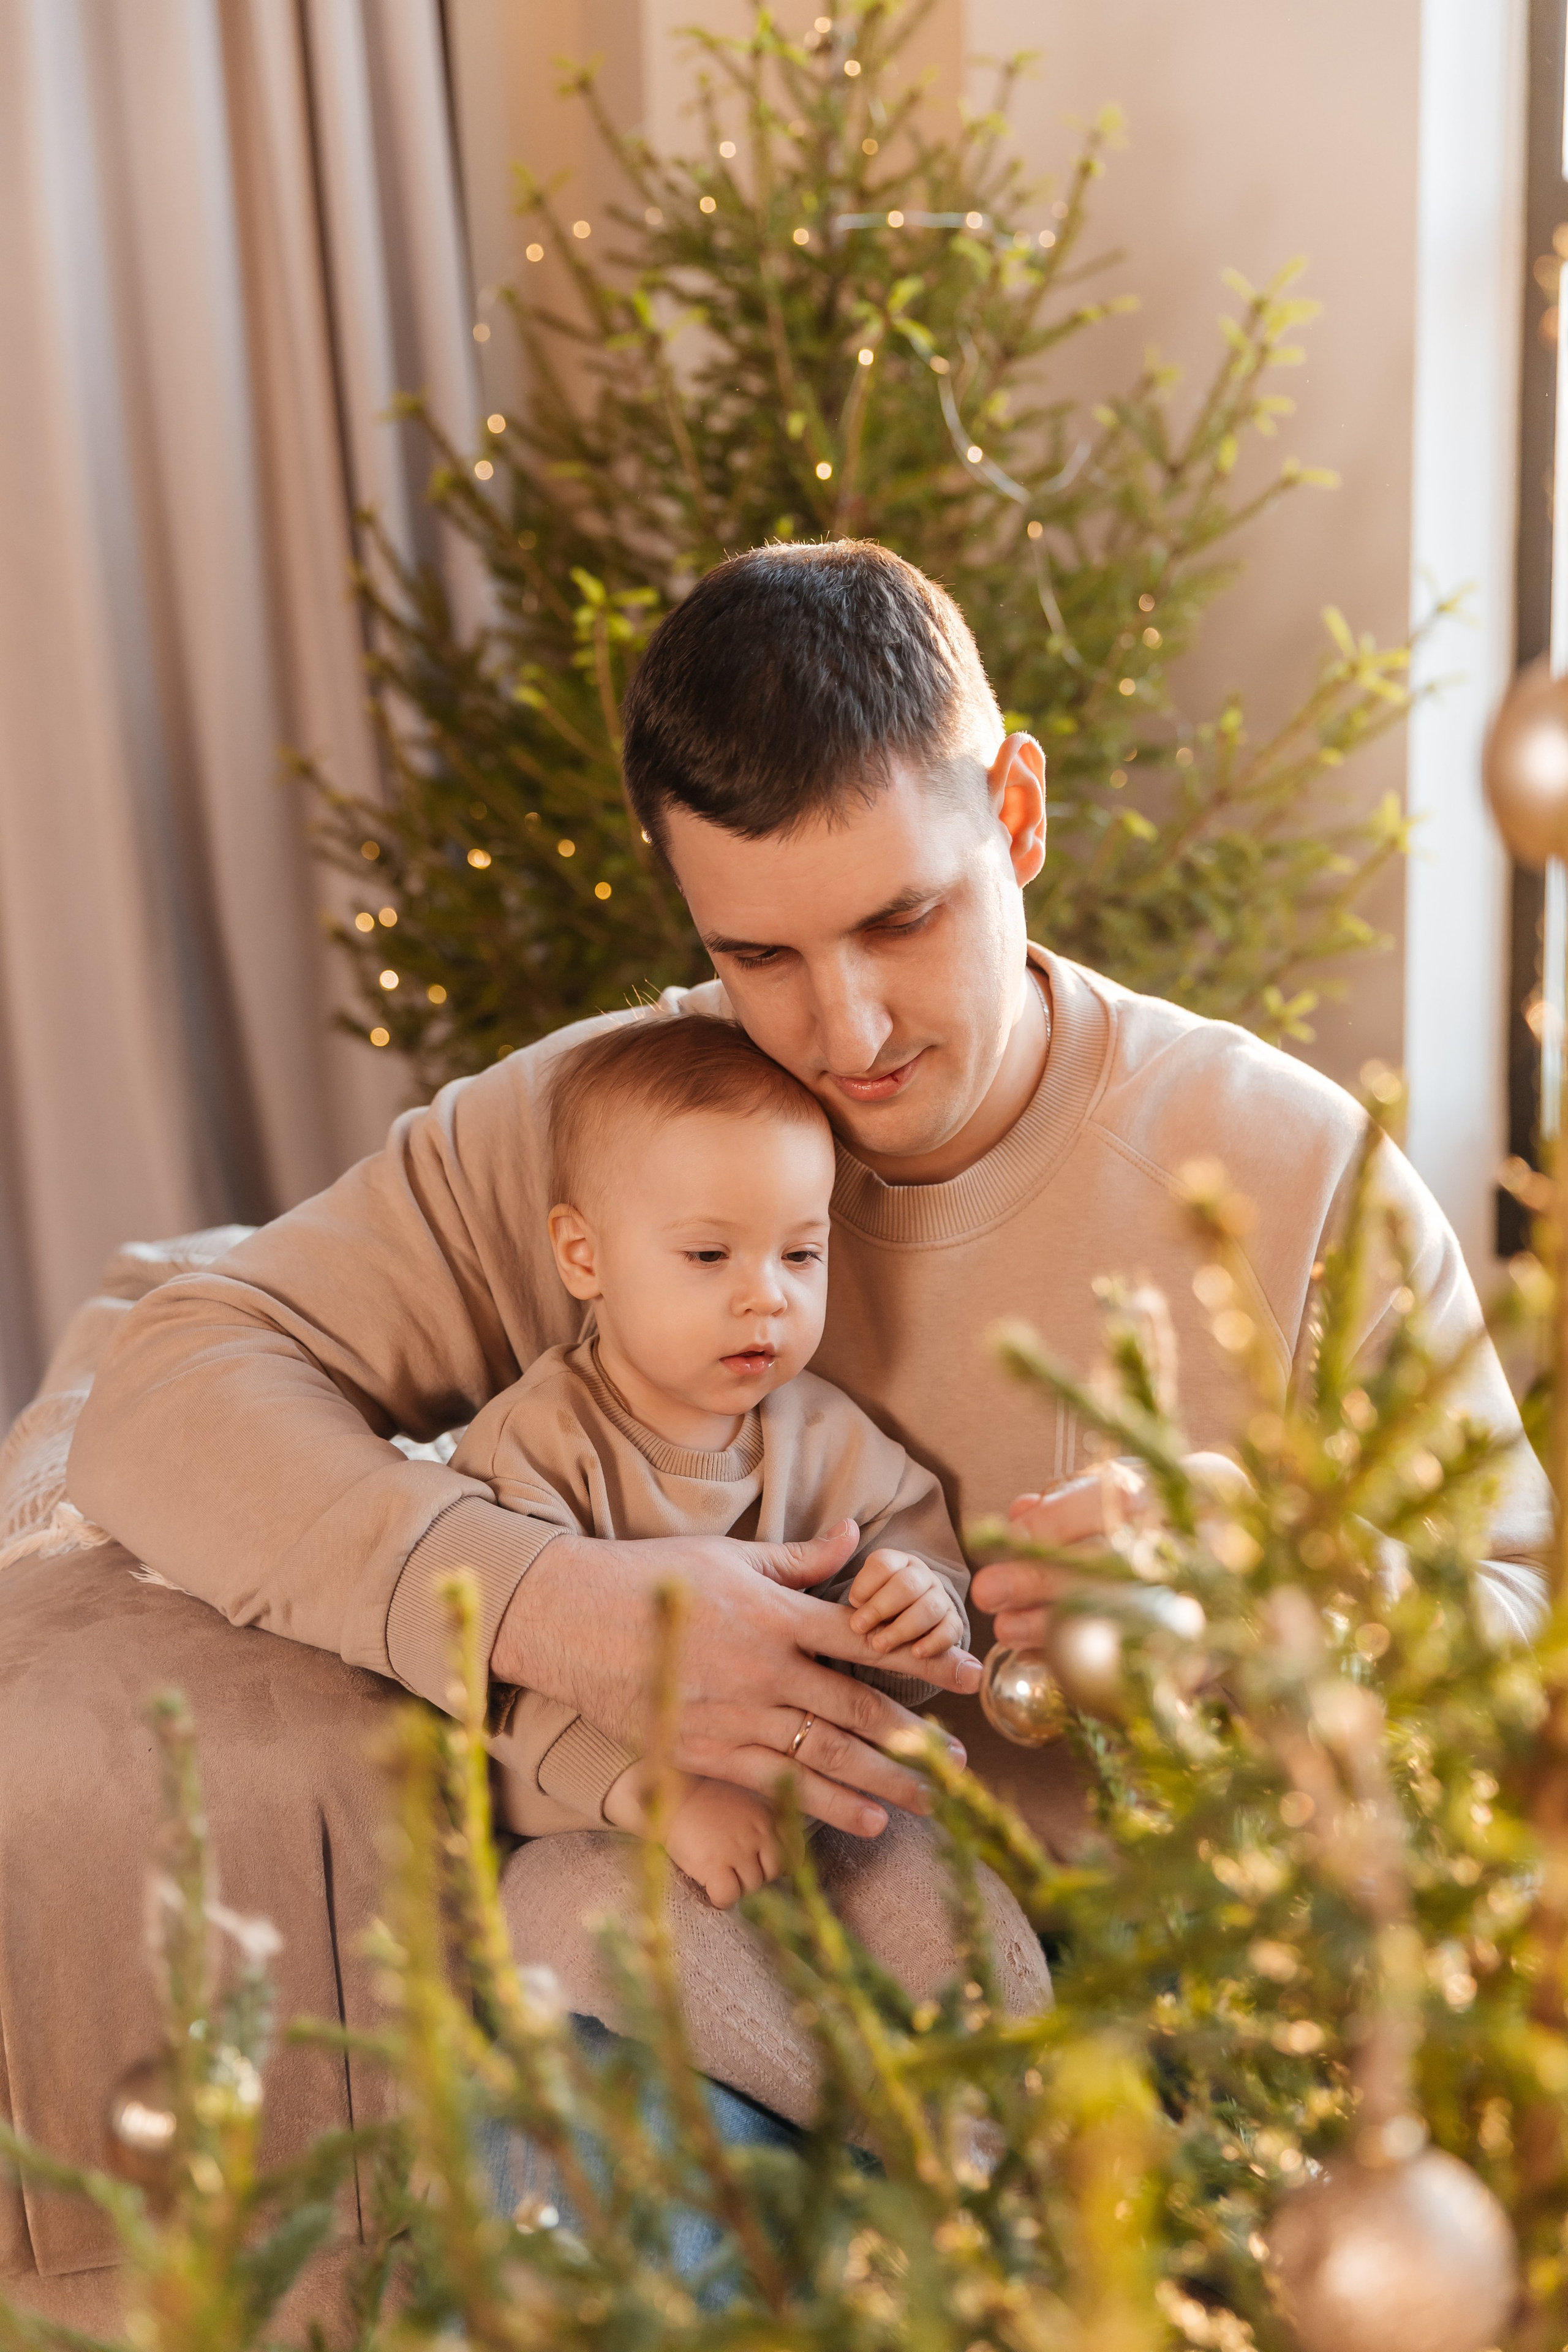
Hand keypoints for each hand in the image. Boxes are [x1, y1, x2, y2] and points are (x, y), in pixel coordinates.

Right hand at [492, 1519, 978, 1839]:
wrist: (570, 1619)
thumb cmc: (652, 1577)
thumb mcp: (731, 1557)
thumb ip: (800, 1558)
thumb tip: (857, 1533)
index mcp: (776, 1615)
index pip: (868, 1638)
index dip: (922, 1656)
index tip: (967, 1671)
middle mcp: (766, 1669)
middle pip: (858, 1707)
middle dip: (915, 1734)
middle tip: (963, 1757)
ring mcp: (738, 1715)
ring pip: (828, 1753)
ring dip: (885, 1780)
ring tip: (930, 1801)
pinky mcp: (709, 1751)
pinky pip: (780, 1783)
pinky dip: (826, 1803)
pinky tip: (866, 1820)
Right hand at [663, 1779, 783, 1908]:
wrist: (671, 1797)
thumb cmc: (705, 1803)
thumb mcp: (745, 1805)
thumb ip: (764, 1826)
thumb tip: (777, 1861)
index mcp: (767, 1818)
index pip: (793, 1856)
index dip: (778, 1866)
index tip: (762, 1865)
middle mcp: (758, 1833)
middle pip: (773, 1874)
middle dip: (758, 1877)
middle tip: (736, 1870)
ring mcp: (737, 1850)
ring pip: (752, 1888)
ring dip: (737, 1887)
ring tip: (720, 1873)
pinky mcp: (714, 1865)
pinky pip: (729, 1896)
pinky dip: (721, 1898)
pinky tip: (711, 1886)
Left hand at [847, 1548, 965, 1661]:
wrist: (904, 1620)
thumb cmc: (875, 1606)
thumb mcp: (861, 1594)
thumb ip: (852, 1591)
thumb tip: (855, 1602)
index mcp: (897, 1562)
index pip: (883, 1564)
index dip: (865, 1584)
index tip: (853, 1603)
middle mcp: (921, 1576)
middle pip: (907, 1585)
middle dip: (880, 1608)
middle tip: (859, 1627)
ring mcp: (939, 1597)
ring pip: (929, 1608)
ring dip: (902, 1629)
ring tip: (880, 1645)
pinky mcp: (952, 1621)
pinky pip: (951, 1629)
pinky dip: (934, 1642)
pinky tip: (915, 1653)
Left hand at [970, 1455, 1245, 1647]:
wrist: (1272, 1578)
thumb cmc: (1185, 1527)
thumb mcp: (1137, 1496)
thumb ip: (1079, 1503)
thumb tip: (1021, 1511)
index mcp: (1207, 1483)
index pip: (1114, 1501)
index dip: (1052, 1523)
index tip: (1007, 1534)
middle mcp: (1225, 1539)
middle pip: (1115, 1563)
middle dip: (1041, 1579)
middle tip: (989, 1592)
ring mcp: (1230, 1601)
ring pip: (1124, 1618)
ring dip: (1055, 1625)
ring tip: (1008, 1628)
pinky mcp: (1221, 1655)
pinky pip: (1142, 1666)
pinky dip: (1087, 1663)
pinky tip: (1045, 1659)